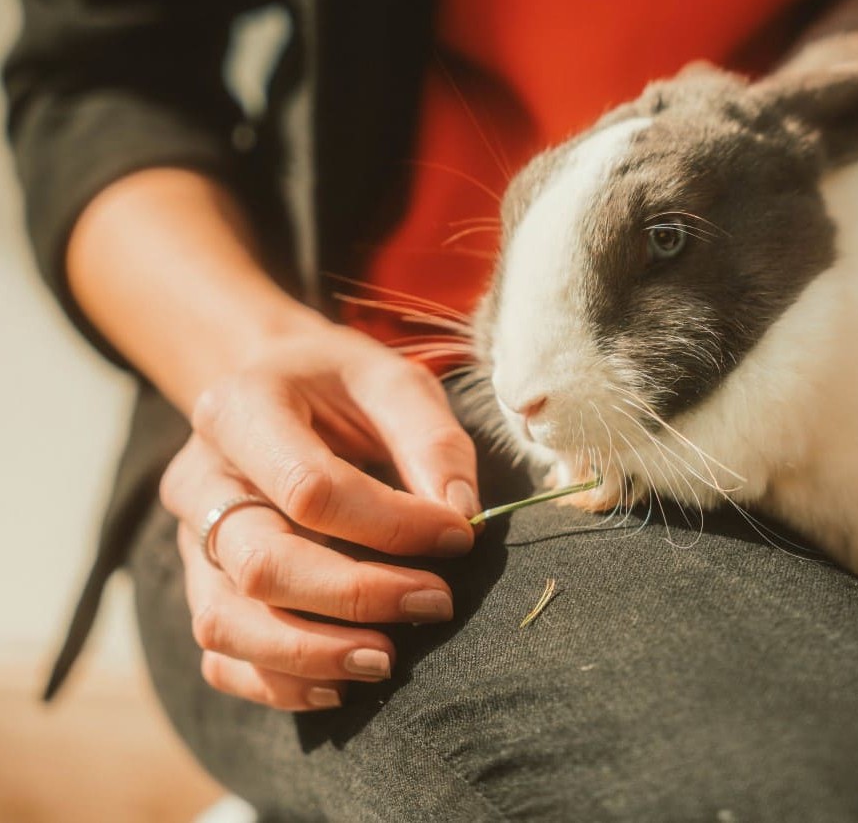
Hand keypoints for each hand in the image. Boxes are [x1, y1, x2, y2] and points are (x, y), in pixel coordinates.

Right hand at [160, 322, 479, 710]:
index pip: (309, 488)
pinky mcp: (201, 586)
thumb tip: (460, 516)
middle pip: (261, 563)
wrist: (276, 385)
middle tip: (436, 604)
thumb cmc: (341, 385)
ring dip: (310, 655)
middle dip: (355, 596)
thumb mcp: (394, 380)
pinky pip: (218, 657)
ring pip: (225, 623)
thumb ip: (432, 440)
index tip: (457, 534)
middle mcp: (200, 480)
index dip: (391, 525)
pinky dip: (277, 684)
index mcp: (240, 410)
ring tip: (387, 661)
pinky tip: (342, 683)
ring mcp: (190, 541)